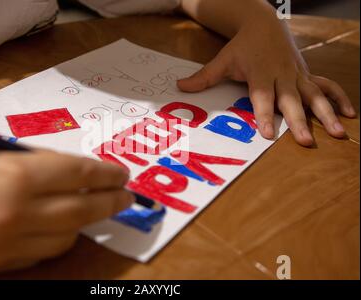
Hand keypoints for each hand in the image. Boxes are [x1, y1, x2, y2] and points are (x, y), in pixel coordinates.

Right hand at [0, 135, 132, 272]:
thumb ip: (41, 165)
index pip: (80, 175)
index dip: (107, 174)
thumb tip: (78, 177)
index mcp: (15, 176)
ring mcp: (4, 245)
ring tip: (88, 209)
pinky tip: (55, 226)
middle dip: (110, 202)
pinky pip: (41, 254)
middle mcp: (14, 214)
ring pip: (66, 238)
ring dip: (82, 222)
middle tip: (125, 197)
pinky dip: (54, 239)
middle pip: (81, 210)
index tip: (121, 175)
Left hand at [177, 11, 355, 145]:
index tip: (269, 133)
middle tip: (305, 141)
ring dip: (326, 113)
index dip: (266, 114)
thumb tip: (180, 87)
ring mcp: (297, 75)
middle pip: (291, 100)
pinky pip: (326, 85)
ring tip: (337, 133)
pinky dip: (338, 98)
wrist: (264, 25)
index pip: (262, 97)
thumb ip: (204, 77)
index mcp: (260, 73)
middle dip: (300, 121)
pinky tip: (349, 114)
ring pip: (315, 94)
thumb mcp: (222, 60)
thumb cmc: (241, 47)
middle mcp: (282, 75)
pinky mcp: (306, 74)